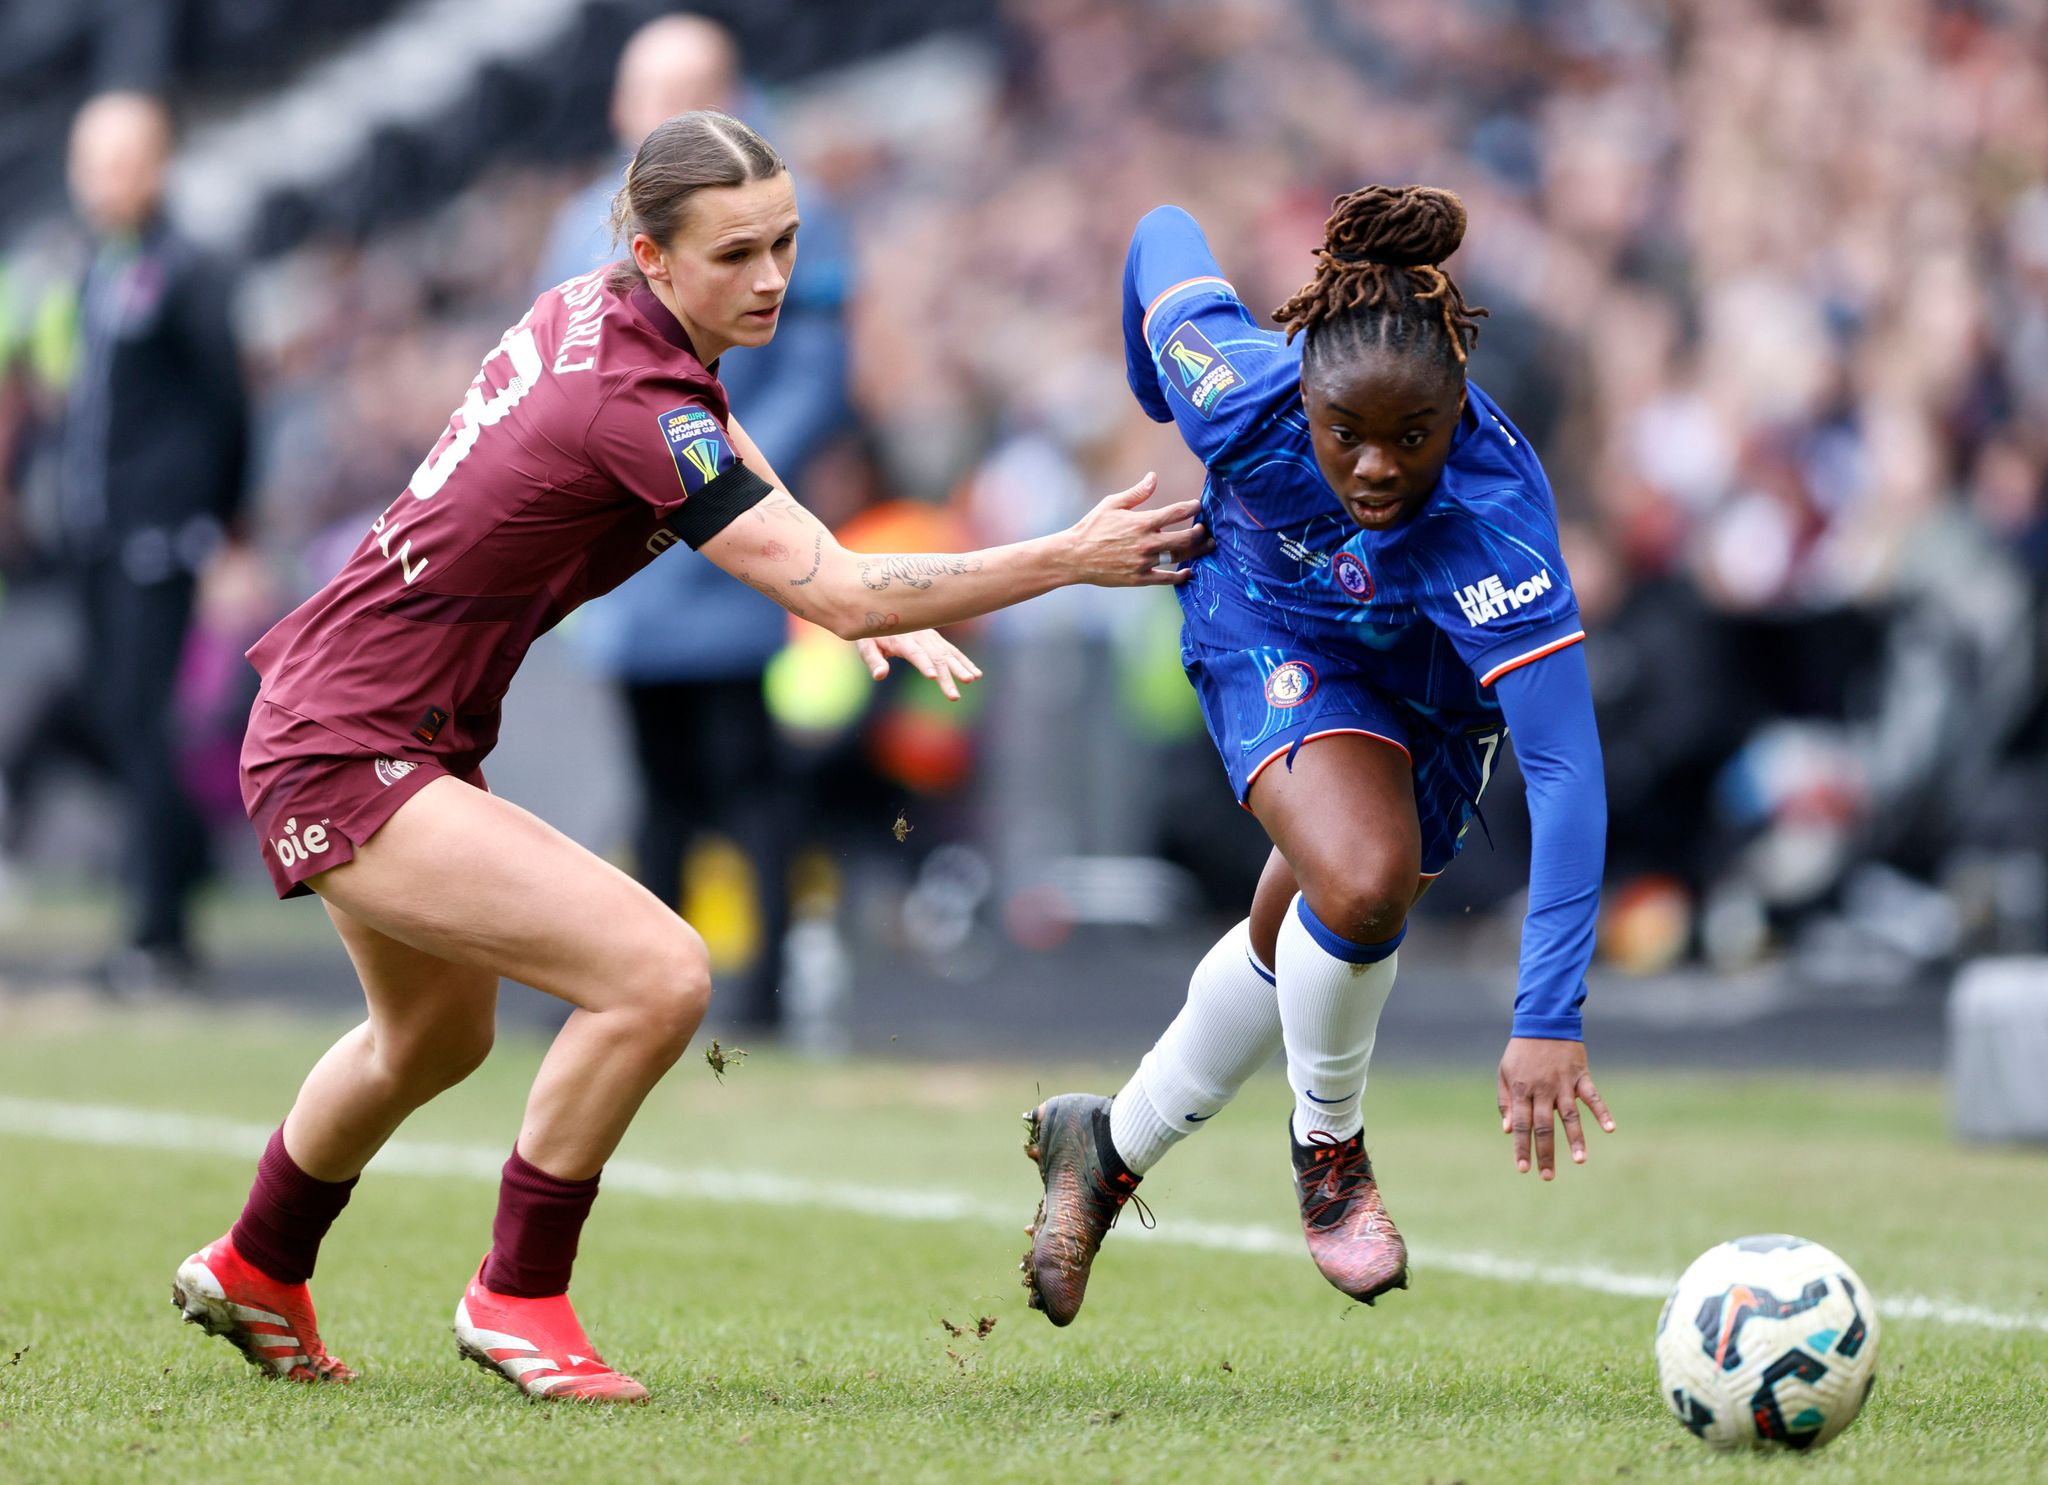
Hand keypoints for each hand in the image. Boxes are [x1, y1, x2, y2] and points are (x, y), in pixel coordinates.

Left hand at [855, 629, 982, 699]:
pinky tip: (976, 675)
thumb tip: (880, 675)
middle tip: (954, 696)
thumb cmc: (870, 631)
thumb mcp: (865, 643)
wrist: (881, 608)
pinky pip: (952, 651)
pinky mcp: (936, 639)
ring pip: (948, 654)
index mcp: (901, 638)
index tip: (933, 677)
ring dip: (960, 668)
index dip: (924, 664)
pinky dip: (965, 662)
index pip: (915, 653)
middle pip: (935, 657)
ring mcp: (930, 637)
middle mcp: (919, 636)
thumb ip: (873, 660)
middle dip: (947, 676)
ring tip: (971, 680)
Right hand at [1059, 472, 1210, 585]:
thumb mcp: (1112, 504)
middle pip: (1185, 537)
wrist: (1075, 556)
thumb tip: (1154, 477)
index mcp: (1143, 522)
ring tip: (1207, 546)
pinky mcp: (1140, 578)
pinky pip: (1167, 579)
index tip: (1198, 505)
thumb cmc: (1092, 527)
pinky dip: (1180, 576)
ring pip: (1179, 557)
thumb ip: (1136, 493)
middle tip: (1205, 529)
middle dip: (1199, 532)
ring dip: (1197, 551)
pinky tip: (1188, 572)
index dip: (1192, 507)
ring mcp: (1145, 562)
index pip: (1177, 512)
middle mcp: (1147, 543)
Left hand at [1496, 1037, 1614, 1179]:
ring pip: (1570, 1115)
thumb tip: (1507, 1130)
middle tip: (1548, 1177)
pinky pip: (1593, 1096)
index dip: (1522, 1147)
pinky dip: (1602, 1111)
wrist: (1544, 1021)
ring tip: (1580, 1161)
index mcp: (1521, 1089)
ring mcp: (1563, 1083)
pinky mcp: (1581, 1076)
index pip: (1521, 1125)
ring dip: (1576, 1139)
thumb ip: (1506, 1102)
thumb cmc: (1521, 1051)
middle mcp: (1542, 1089)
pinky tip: (1609, 1129)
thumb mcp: (1504, 1073)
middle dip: (1546, 1153)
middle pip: (1544, 1126)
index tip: (1523, 1168)